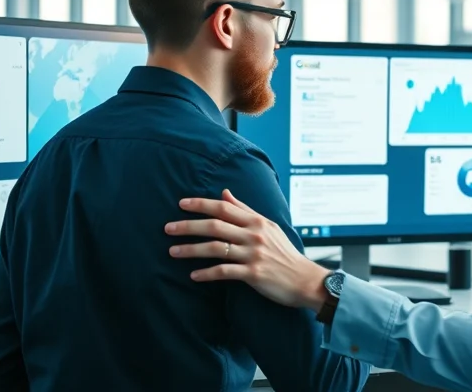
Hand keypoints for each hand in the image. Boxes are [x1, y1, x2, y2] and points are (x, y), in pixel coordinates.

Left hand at [165, 190, 329, 310]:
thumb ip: (244, 210)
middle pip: (215, 226)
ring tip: (173, 252)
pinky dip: (206, 273)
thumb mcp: (267, 226)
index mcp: (256, 221)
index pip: (223, 208)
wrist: (304, 279)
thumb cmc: (284, 252)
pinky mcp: (253, 274)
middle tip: (167, 228)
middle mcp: (254, 235)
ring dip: (191, 250)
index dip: (201, 205)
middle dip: (188, 226)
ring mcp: (253, 254)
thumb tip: (224, 193)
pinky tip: (193, 275)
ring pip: (216, 248)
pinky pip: (224, 271)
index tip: (181, 204)